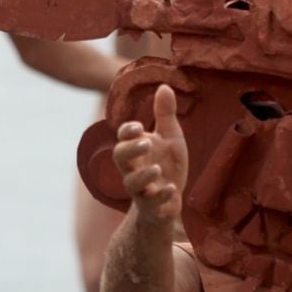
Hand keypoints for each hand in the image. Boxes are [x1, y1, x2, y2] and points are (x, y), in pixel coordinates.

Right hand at [114, 85, 186, 226]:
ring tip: (157, 168)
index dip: (128, 132)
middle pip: (119, 158)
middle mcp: (133, 167)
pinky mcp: (152, 206)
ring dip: (143, 175)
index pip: (123, 137)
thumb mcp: (170, 137)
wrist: (170, 199)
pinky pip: (152, 203)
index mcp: (137, 149)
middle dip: (130, 149)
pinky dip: (161, 196)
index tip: (140, 126)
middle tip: (146, 142)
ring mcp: (141, 188)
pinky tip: (171, 189)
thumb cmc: (167, 164)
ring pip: (131, 183)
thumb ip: (165, 115)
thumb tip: (164, 85)